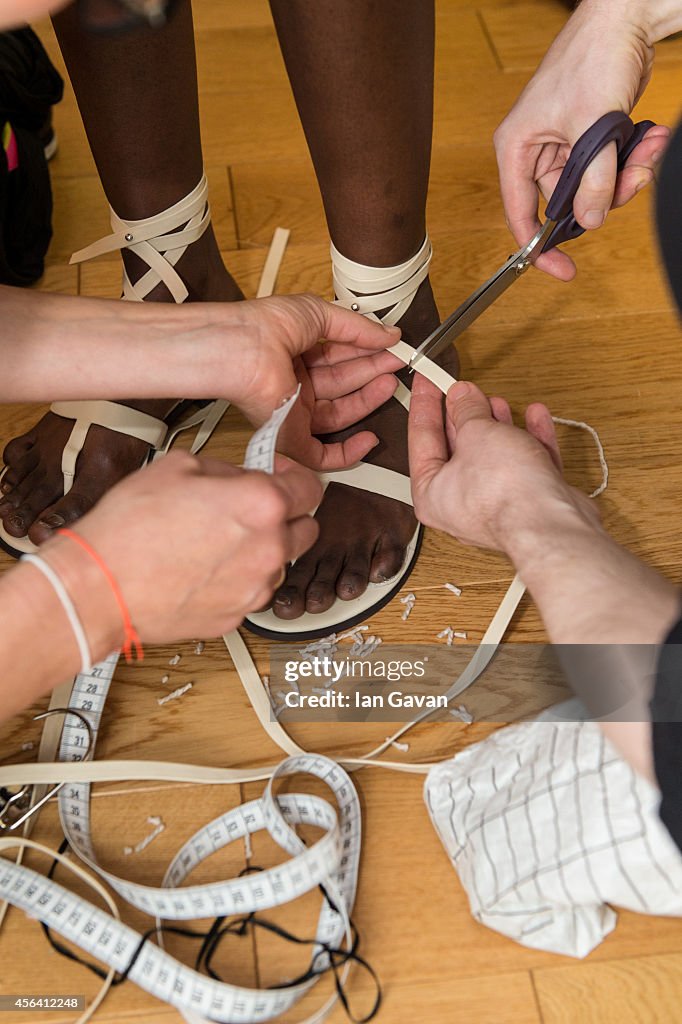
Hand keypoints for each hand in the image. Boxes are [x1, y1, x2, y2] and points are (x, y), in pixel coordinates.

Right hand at [46, 451, 321, 642]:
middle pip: (307, 529)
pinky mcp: (236, 617)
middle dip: (287, 516)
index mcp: (261, 504)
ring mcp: (254, 588)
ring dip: (262, 551)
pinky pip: (250, 592)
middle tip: (254, 510)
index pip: (310, 488)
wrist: (100, 585)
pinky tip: (203, 570)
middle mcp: (268, 549)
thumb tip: (242, 476)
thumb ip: (226, 470)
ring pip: (279, 563)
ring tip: (218, 542)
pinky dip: (237, 580)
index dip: (296, 478)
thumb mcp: (179, 466)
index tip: (282, 478)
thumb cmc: (130, 526)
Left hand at [229, 294, 401, 468]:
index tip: (391, 348)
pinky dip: (348, 452)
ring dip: (367, 401)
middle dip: (373, 373)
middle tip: (398, 363)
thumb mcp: (320, 314)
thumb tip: (389, 334)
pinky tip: (369, 438)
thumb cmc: (265, 326)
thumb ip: (357, 327)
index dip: (368, 352)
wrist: (242, 350)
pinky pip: (322, 455)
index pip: (340, 358)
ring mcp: (294, 410)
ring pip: (339, 414)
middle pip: (343, 385)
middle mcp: (295, 383)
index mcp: (297, 353)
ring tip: (390, 382)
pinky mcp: (291, 436)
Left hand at [408, 375, 597, 551]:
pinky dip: (530, 441)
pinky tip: (535, 417)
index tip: (425, 382)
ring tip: (497, 402)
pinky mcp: (530, 506)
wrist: (551, 525)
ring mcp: (497, 507)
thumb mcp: (476, 432)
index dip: (424, 404)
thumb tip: (462, 396)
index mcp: (431, 494)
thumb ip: (467, 410)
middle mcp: (460, 505)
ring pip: (494, 458)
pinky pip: (526, 467)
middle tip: (465, 390)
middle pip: (459, 450)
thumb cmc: (503, 492)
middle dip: (465, 416)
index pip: (421, 440)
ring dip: (498, 426)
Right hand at [493, 0, 669, 280]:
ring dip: (626, 176)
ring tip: (649, 149)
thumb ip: (593, 179)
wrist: (626, 18)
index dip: (540, 247)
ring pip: (594, 187)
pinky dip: (633, 158)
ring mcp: (565, 144)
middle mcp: (537, 150)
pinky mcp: (591, 136)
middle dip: (604, 197)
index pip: (521, 213)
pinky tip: (651, 137)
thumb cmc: (593, 56)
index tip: (563, 270)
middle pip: (566, 203)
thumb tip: (590, 222)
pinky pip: (610, 166)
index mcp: (518, 148)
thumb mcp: (594, 126)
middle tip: (633, 181)